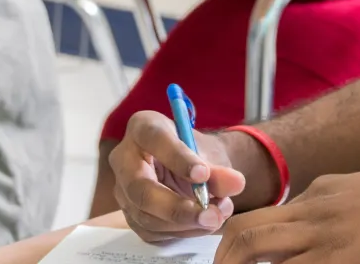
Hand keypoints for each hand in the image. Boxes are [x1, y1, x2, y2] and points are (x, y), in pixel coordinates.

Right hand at [112, 109, 244, 241]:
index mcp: (142, 128)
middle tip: (211, 215)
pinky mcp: (131, 215)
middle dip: (178, 208)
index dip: (178, 158)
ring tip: (218, 215)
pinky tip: (204, 223)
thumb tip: (235, 184)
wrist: (188, 168)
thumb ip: (220, 169)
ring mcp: (123, 191)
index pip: (154, 139)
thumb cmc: (193, 154)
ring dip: (187, 223)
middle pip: (141, 188)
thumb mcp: (208, 154)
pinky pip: (154, 232)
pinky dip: (184, 231)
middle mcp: (125, 159)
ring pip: (147, 217)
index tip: (203, 174)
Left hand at [213, 164, 359, 263]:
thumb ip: (329, 213)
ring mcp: (327, 237)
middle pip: (244, 234)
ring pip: (262, 254)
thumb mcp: (359, 197)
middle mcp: (313, 213)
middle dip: (224, 261)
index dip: (234, 248)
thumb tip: (308, 239)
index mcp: (316, 197)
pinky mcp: (347, 260)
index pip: (258, 220)